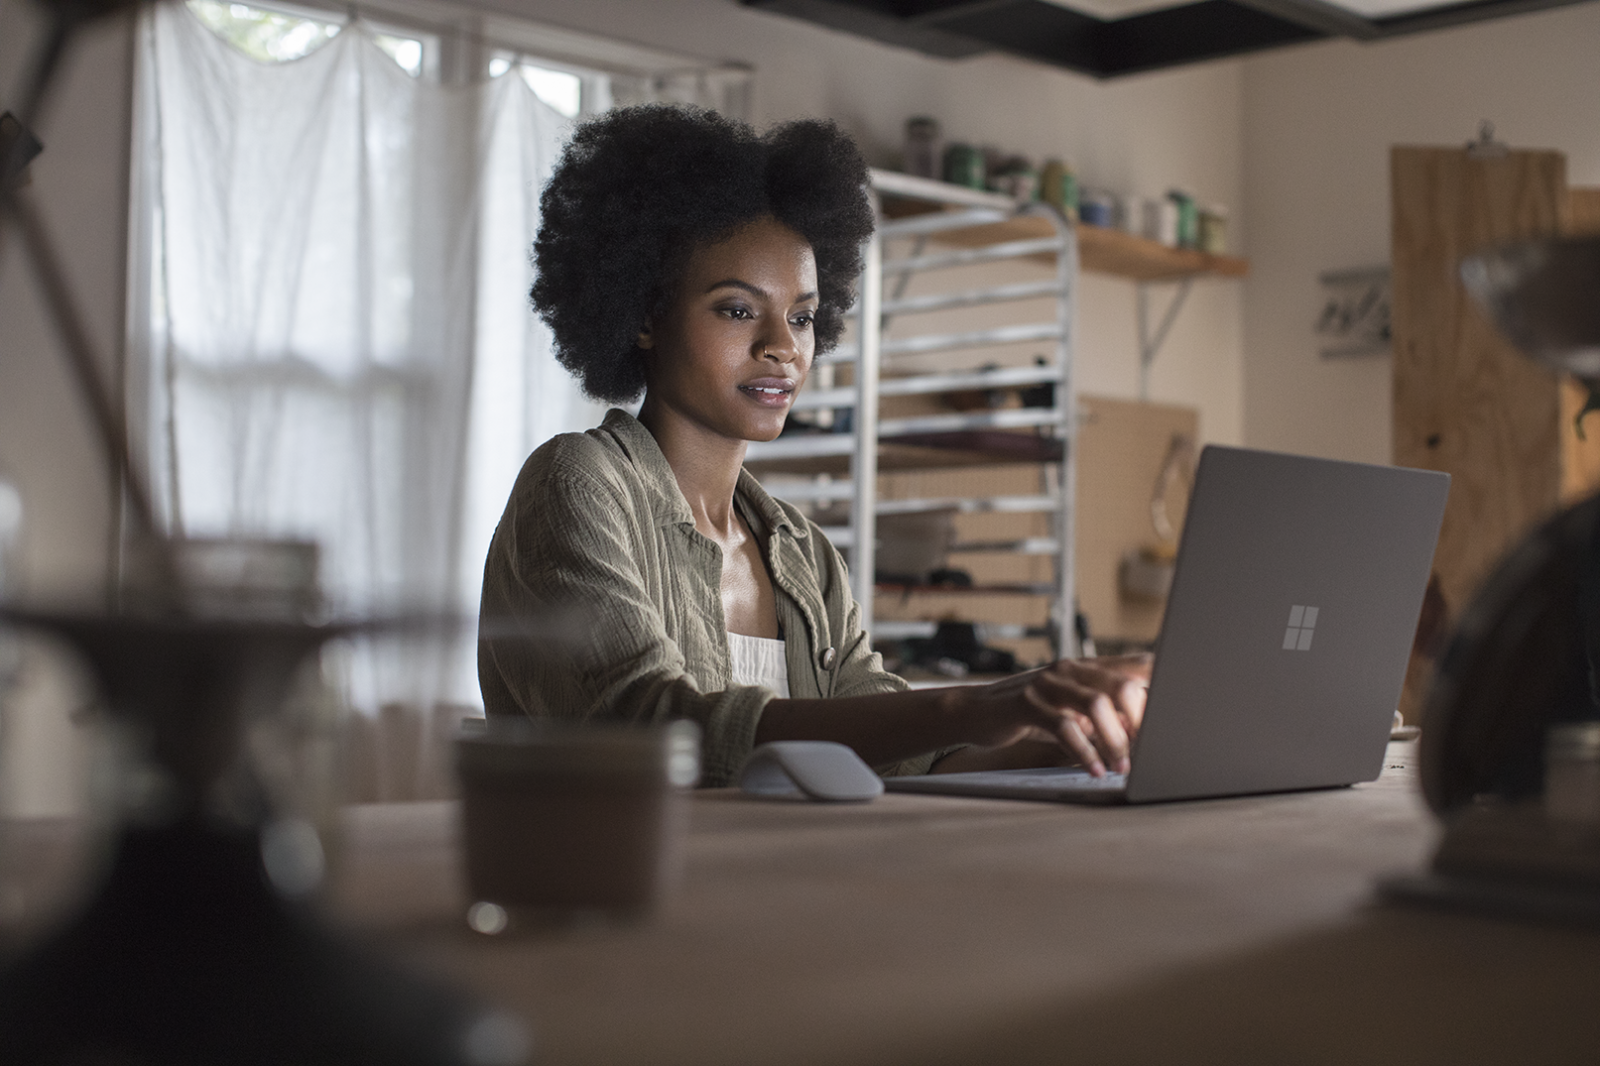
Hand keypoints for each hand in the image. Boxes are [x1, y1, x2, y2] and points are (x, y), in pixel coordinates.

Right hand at [956, 655, 1150, 775]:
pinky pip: (1064, 726)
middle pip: (1122, 685)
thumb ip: (1105, 713)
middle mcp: (1071, 669)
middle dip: (1141, 722)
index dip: (1162, 684)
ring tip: (1121, 766)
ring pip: (1096, 705)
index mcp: (1087, 667)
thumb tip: (1144, 732)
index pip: (1137, 664)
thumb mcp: (1072, 707)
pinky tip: (1093, 768)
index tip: (1179, 713)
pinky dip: (1083, 751)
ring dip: (1115, 741)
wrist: (978, 710)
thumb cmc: (1032, 711)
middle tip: (1148, 750)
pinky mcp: (1027, 702)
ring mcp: (1048, 683)